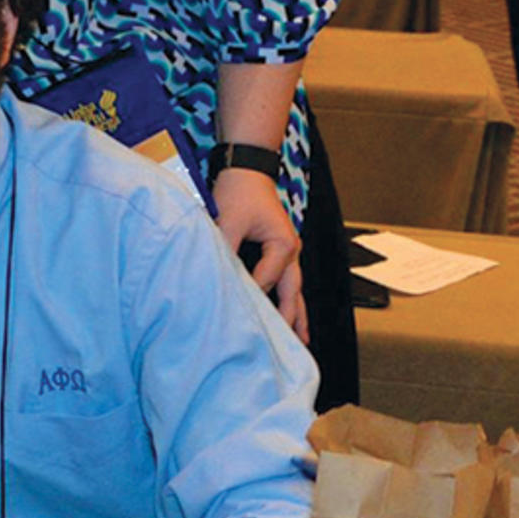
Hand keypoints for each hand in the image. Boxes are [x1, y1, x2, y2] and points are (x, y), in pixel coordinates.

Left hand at [212, 166, 305, 340]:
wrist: (246, 168)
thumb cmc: (239, 191)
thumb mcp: (228, 221)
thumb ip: (225, 249)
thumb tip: (216, 276)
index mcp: (283, 246)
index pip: (266, 281)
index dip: (250, 296)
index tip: (237, 318)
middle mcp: (291, 252)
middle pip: (292, 294)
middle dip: (291, 320)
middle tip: (293, 349)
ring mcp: (288, 252)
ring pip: (294, 290)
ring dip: (296, 314)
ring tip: (302, 341)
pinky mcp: (279, 251)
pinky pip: (286, 281)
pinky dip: (287, 299)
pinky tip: (288, 315)